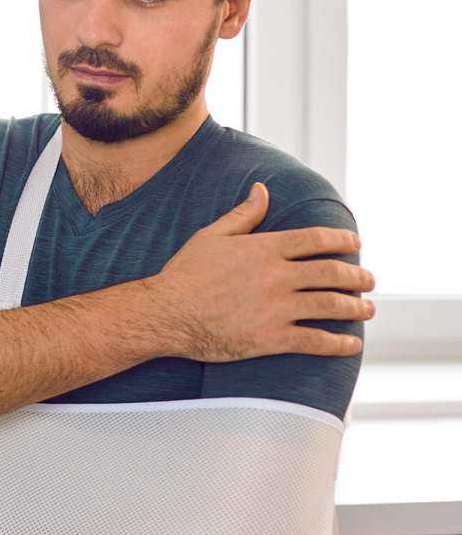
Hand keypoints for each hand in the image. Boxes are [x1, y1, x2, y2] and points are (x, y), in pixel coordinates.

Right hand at [147, 182, 375, 361]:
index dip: (343, 241)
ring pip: (331, 306)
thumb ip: (243, 214)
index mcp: (265, 249)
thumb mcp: (211, 236)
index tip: (356, 244)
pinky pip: (315, 340)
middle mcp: (277, 276)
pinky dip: (338, 344)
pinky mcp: (271, 338)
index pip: (317, 240)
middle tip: (368, 281)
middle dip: (358, 277)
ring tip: (366, 310)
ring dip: (356, 308)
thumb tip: (262, 189)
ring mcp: (276, 308)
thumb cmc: (183, 274)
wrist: (164, 314)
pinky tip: (350, 344)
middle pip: (333, 273)